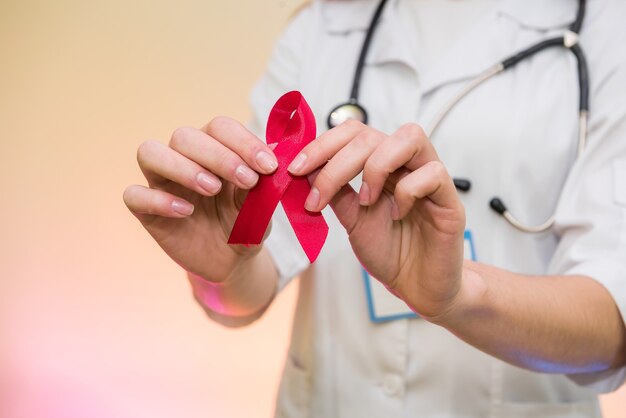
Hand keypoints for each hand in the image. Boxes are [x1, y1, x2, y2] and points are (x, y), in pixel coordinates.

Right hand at [123, 117, 277, 281]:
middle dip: (218, 155)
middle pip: (184, 136)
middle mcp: (184, 159)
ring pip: (150, 153)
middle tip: (246, 179)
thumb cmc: (245, 223)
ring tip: (212, 189)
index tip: (268, 166)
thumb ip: (262, 184)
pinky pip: (134, 195)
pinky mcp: (146, 211)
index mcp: (214, 148)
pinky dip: (158, 200)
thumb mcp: (260, 206)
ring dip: (182, 167)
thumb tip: (272, 158)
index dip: (244, 142)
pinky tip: (185, 212)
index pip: (220, 127)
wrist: (232, 260)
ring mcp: (162, 183)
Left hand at [288, 121, 465, 318]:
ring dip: (377, 166)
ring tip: (365, 199)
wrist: (417, 285)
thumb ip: (335, 192)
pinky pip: (433, 173)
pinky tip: (397, 215)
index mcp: (382, 164)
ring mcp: (430, 178)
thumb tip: (307, 169)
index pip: (353, 132)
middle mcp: (406, 164)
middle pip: (373, 134)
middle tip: (319, 196)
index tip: (296, 169)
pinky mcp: (450, 199)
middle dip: (337, 162)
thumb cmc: (390, 250)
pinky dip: (408, 191)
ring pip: (410, 137)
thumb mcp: (351, 220)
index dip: (322, 145)